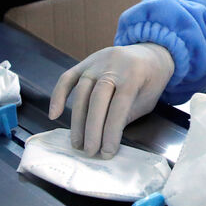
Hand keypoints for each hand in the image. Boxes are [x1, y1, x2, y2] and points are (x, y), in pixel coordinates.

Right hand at [48, 43, 173, 157]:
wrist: (151, 52)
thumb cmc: (151, 80)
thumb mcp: (147, 100)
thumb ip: (126, 115)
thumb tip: (105, 139)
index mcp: (133, 73)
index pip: (119, 105)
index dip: (111, 131)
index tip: (107, 152)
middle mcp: (112, 65)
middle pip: (97, 99)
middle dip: (92, 129)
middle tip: (90, 152)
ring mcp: (96, 62)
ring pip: (81, 92)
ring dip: (77, 121)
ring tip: (78, 143)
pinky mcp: (85, 62)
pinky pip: (67, 78)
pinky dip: (58, 95)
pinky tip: (54, 114)